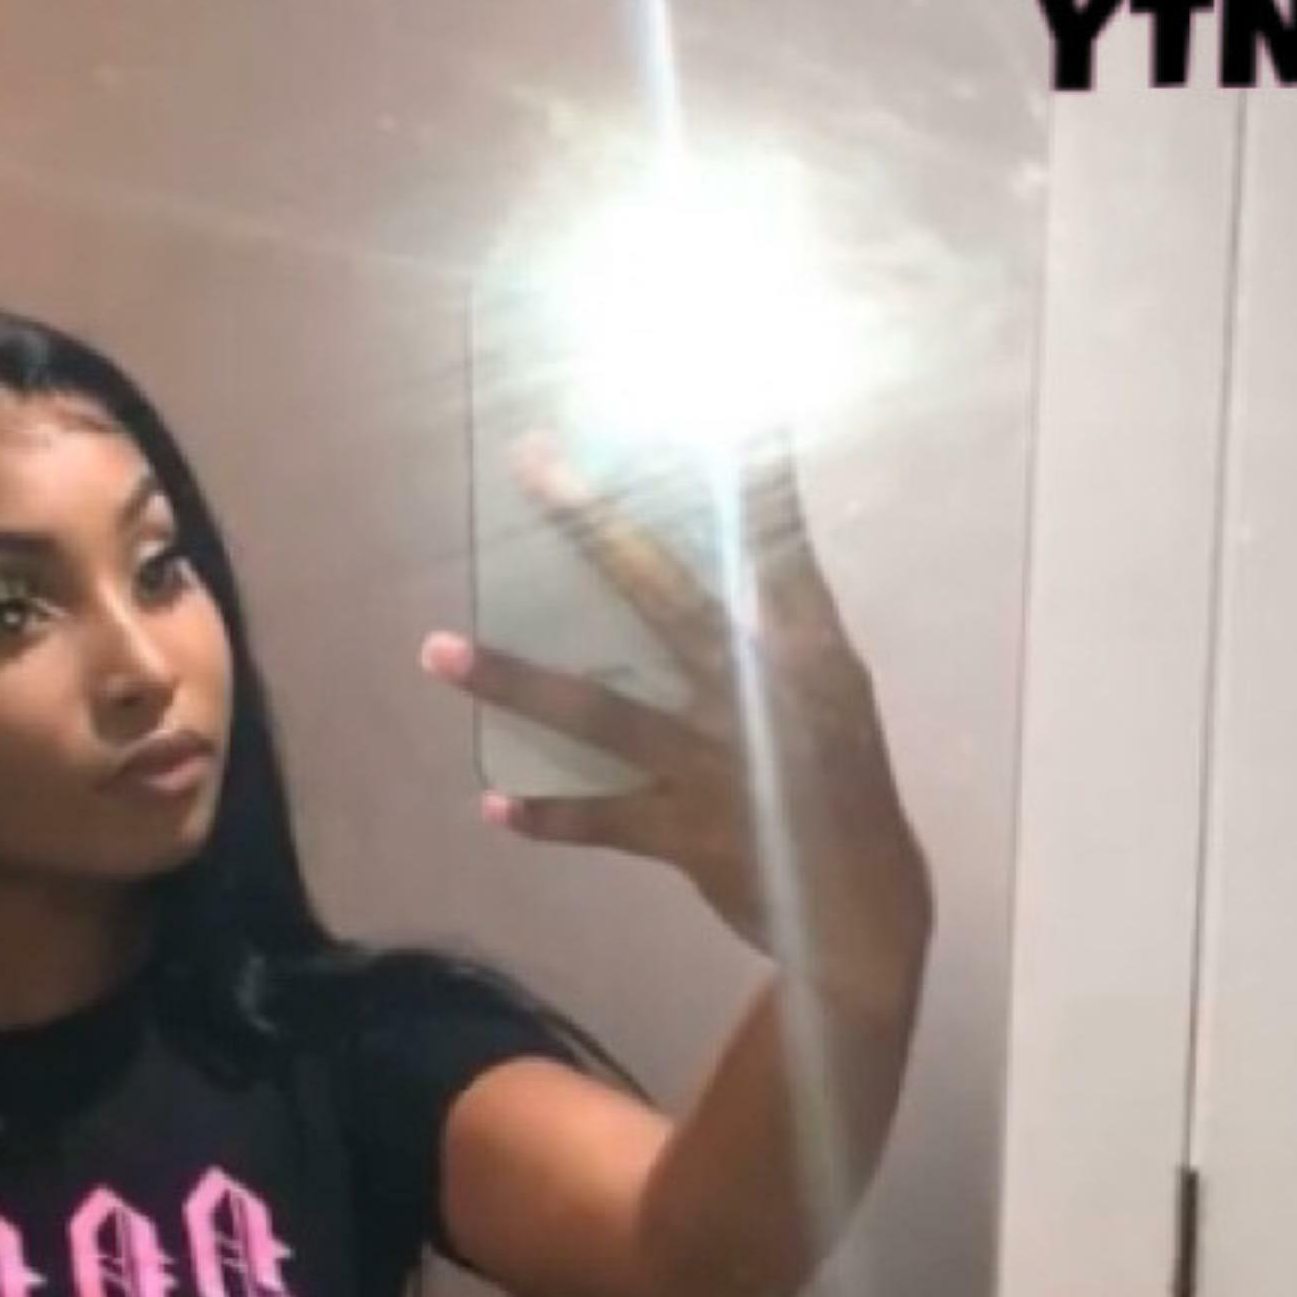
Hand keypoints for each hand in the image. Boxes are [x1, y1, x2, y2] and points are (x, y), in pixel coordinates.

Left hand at [420, 422, 934, 1016]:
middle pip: (663, 592)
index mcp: (806, 647)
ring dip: (511, 679)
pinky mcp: (685, 832)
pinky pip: (600, 819)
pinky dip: (547, 816)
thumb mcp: (834, 691)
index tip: (722, 388)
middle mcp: (758, 692)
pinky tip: (491, 804)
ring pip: (597, 710)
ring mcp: (716, 762)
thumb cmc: (842, 786)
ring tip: (433, 650)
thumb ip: (782, 622)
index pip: (774, 533)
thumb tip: (724, 552)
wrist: (862, 909)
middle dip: (595, 525)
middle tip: (534, 461)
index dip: (749, 461)